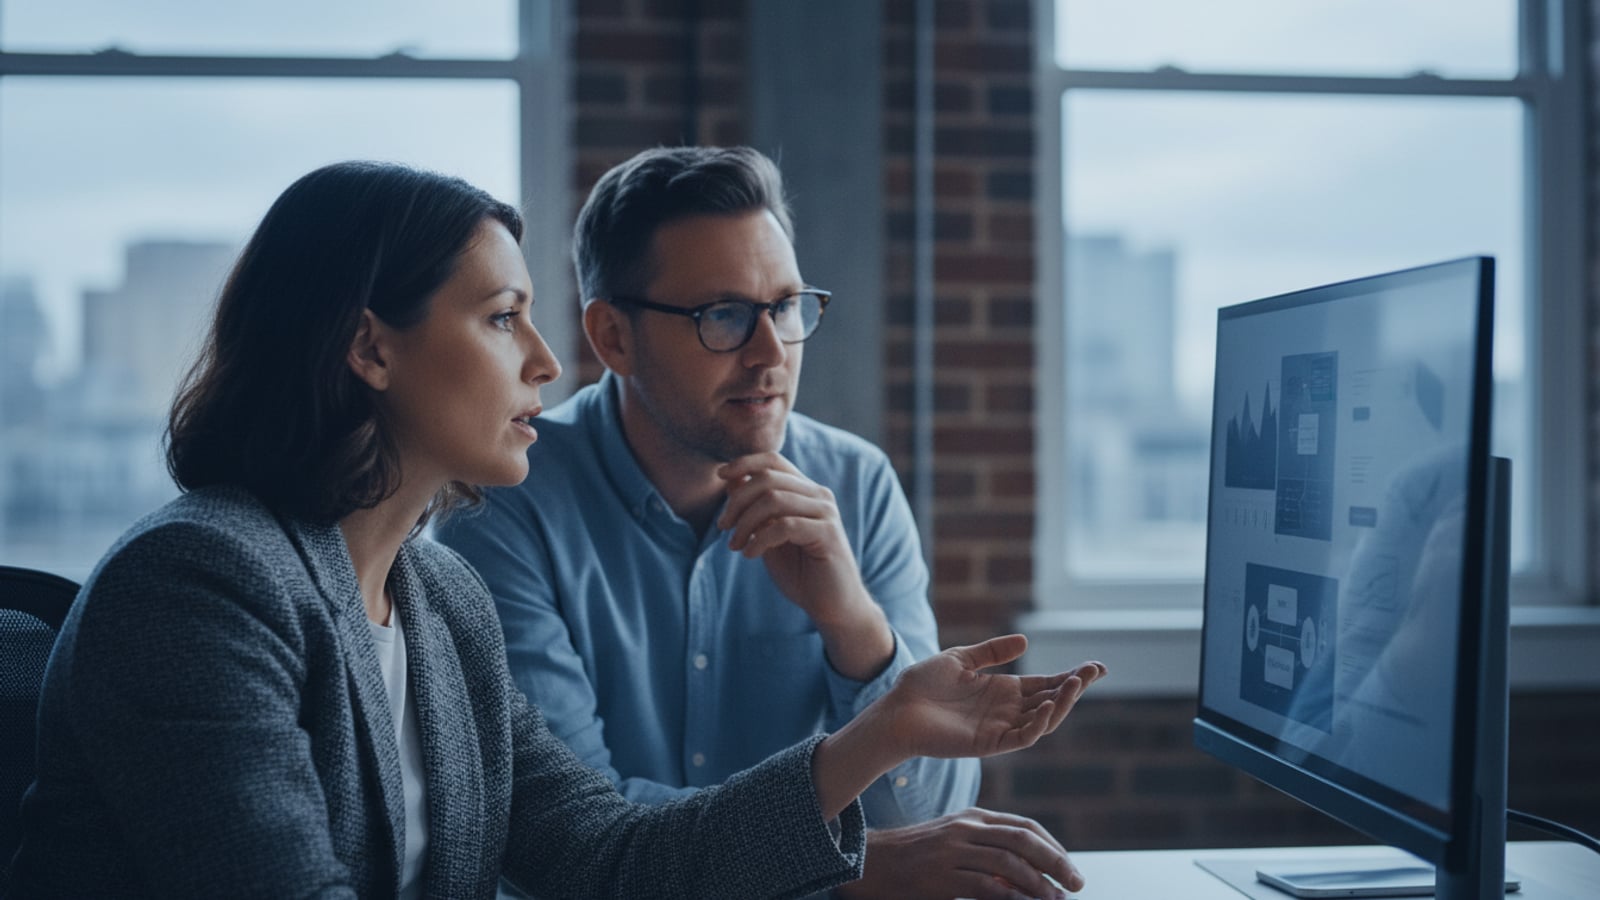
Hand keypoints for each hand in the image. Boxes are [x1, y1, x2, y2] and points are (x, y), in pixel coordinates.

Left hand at [716, 453, 892, 679]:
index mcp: (806, 491)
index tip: (720, 475)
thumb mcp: (769, 536)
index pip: (773, 460)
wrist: (833, 606)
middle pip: (768, 478)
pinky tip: (750, 555)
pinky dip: (760, 539)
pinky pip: (785, 525)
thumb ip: (755, 509)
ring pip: (773, 500)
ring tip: (735, 545)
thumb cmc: (801, 571)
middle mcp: (819, 495)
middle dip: (737, 501)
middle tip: (723, 527)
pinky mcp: (828, 534)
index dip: (744, 463)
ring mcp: (826, 513)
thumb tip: (730, 479)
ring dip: (745, 523)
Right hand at [836, 809, 1081, 899]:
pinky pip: (986, 886)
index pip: (1025, 826)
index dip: (1053, 846)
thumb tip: (1026, 874)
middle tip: (1077, 883)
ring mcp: (953, 851)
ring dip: (1039, 883)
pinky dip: (1011, 896)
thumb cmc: (917, 855)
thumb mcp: (954, 841)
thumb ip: (988, 849)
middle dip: (1056, 862)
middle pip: (1023, 840)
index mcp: (973, 817)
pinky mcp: (942, 876)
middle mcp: (966, 829)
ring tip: (1056, 899)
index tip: (1069, 867)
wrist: (872, 862)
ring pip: (1009, 862)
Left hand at [880, 635, 1104, 760]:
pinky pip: (1022, 738)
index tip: (1095, 665)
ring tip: (1074, 683)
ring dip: (1061, 703)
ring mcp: (999, 728)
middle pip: (1051, 700)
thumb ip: (991, 651)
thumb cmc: (921, 685)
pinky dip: (1037, 723)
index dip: (1071, 676)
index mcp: (1002, 690)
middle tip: (1095, 670)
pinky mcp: (989, 744)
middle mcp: (1006, 711)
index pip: (1045, 683)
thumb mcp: (960, 659)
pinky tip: (1046, 704)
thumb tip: (1026, 641)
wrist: (896, 709)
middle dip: (1075, 687)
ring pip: (1043, 720)